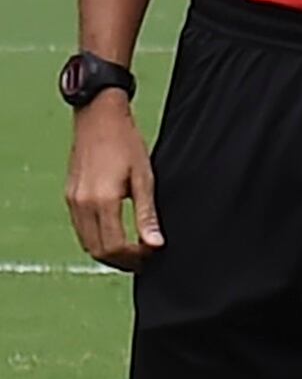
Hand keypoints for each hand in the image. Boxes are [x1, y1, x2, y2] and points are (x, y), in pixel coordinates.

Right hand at [64, 93, 162, 270]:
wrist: (99, 118)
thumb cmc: (127, 143)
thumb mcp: (144, 178)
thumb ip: (147, 214)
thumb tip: (155, 244)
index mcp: (102, 201)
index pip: (114, 246)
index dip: (133, 257)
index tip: (151, 256)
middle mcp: (82, 205)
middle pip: (97, 250)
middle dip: (121, 260)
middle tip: (143, 259)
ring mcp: (72, 201)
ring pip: (87, 242)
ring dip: (108, 252)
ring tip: (132, 250)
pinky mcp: (70, 196)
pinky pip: (81, 229)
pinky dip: (96, 238)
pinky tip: (115, 234)